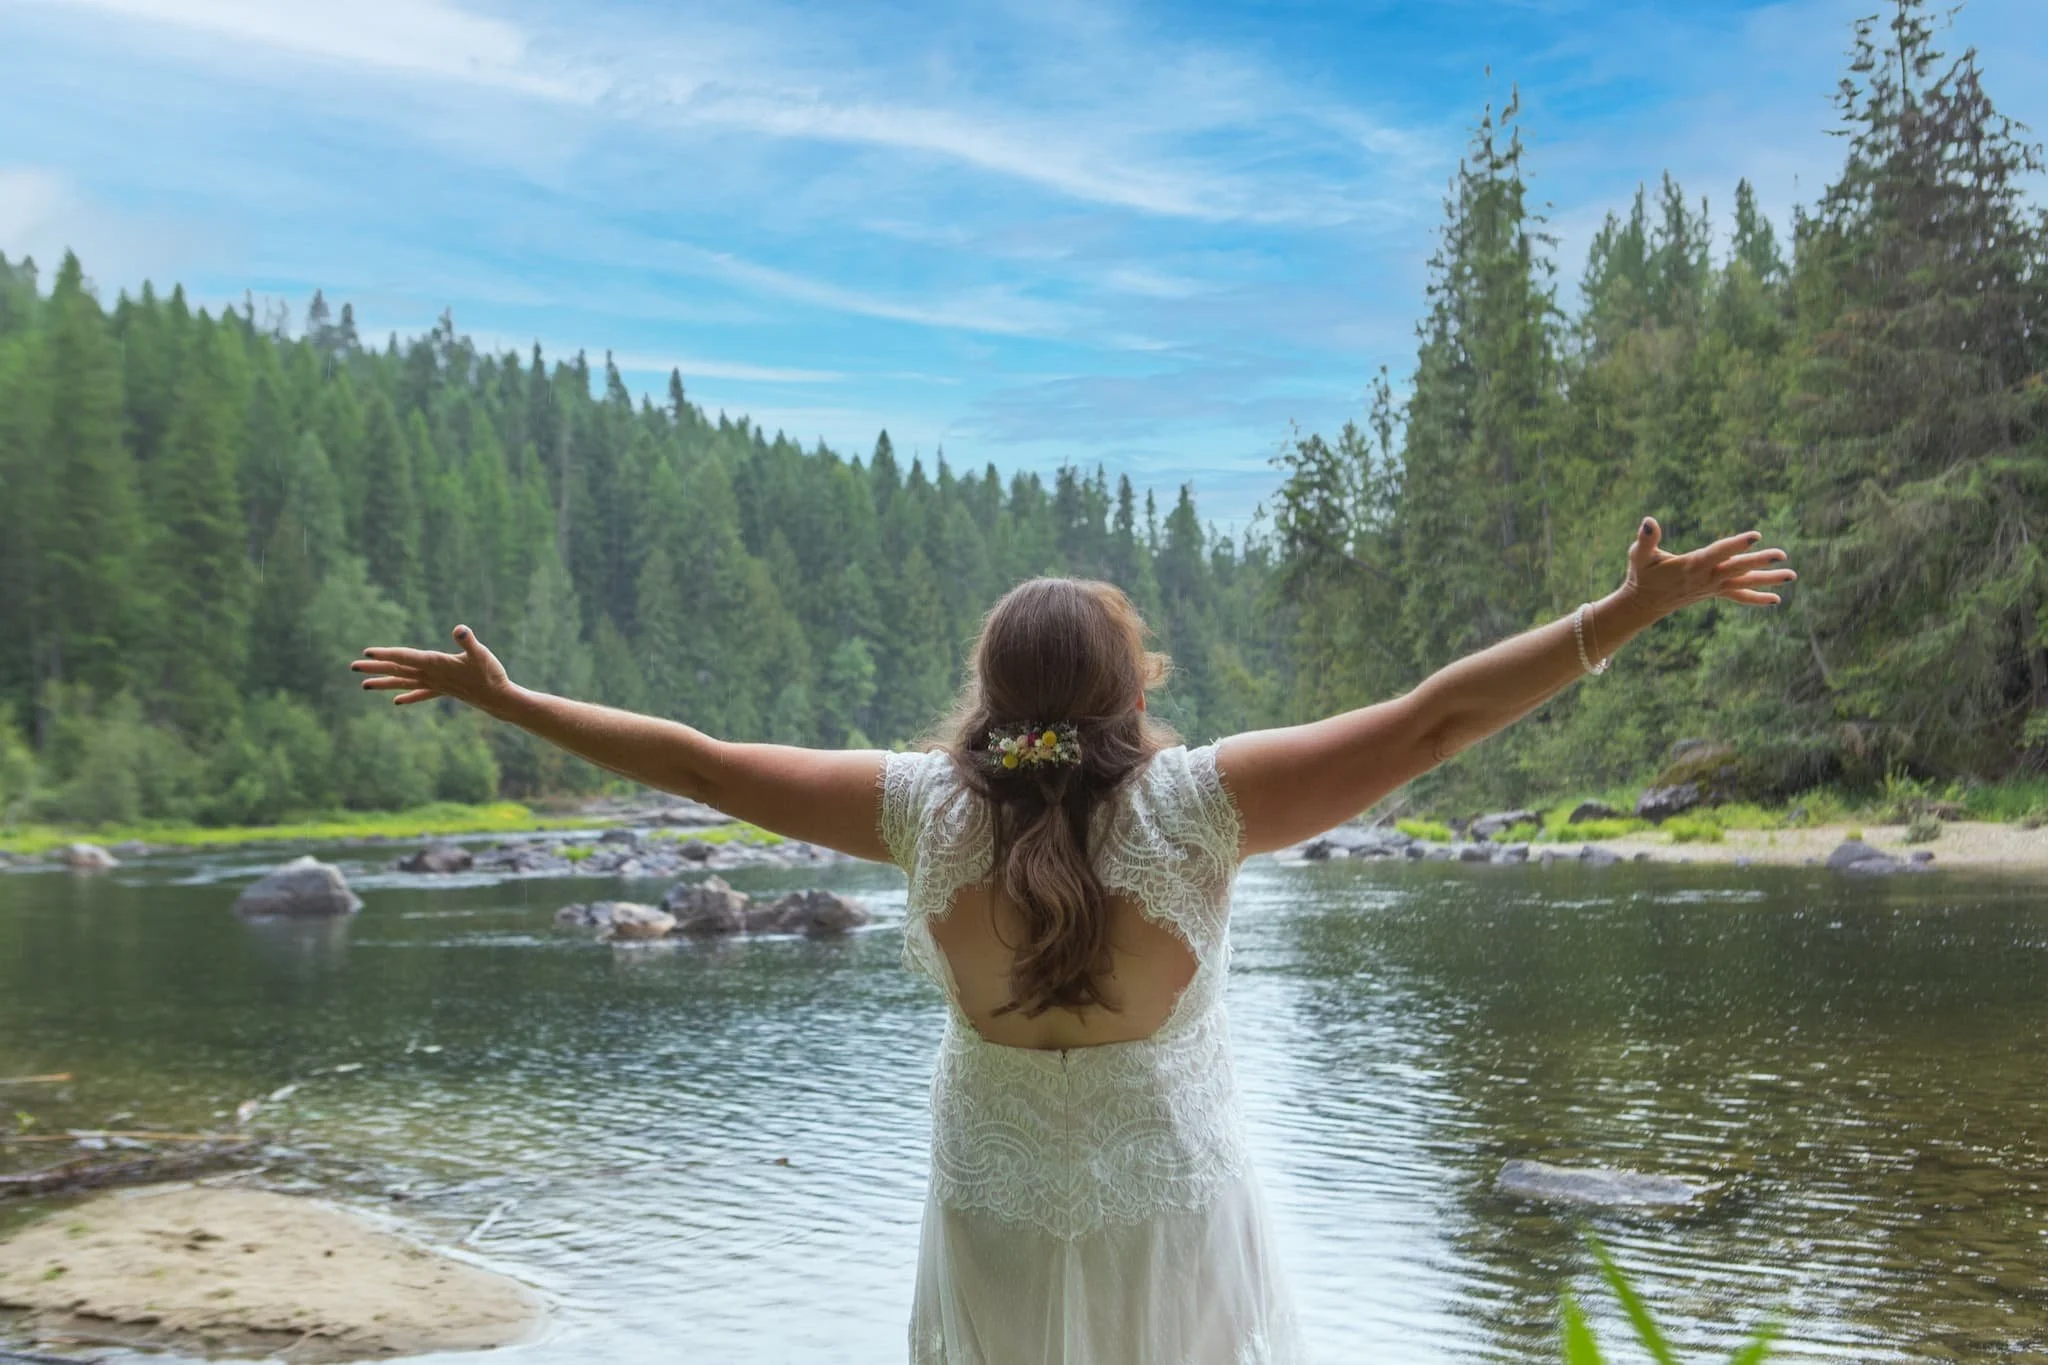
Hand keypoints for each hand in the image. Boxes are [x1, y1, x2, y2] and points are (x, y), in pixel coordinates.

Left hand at [350, 626, 516, 714]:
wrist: (498, 699)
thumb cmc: (491, 674)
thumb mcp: (481, 654)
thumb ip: (468, 642)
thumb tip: (459, 629)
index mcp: (436, 664)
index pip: (406, 657)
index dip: (387, 654)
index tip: (367, 653)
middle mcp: (431, 676)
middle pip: (398, 670)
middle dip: (375, 668)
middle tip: (352, 667)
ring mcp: (436, 685)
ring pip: (404, 683)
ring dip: (384, 683)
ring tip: (363, 685)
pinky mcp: (443, 690)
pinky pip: (421, 694)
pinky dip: (408, 696)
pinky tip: (396, 701)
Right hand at [1623, 517, 1795, 619]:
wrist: (1644, 603)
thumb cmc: (1641, 574)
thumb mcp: (1638, 556)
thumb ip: (1645, 540)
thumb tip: (1648, 521)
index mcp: (1691, 565)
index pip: (1718, 553)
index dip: (1736, 544)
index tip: (1756, 536)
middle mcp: (1706, 577)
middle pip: (1738, 568)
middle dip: (1760, 561)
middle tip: (1782, 555)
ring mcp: (1712, 587)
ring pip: (1744, 582)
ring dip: (1768, 580)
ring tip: (1792, 575)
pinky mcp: (1714, 592)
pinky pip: (1738, 596)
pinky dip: (1757, 598)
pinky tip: (1776, 599)